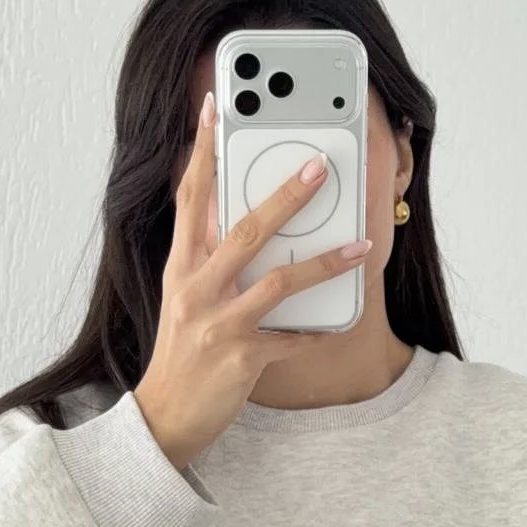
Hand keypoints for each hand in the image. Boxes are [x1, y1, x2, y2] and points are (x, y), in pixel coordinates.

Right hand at [133, 90, 372, 469]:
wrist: (165, 417)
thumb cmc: (180, 353)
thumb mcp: (183, 297)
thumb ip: (205, 257)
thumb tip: (236, 217)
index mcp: (180, 267)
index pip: (189, 197)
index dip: (202, 151)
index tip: (214, 109)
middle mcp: (197, 289)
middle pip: (244, 231)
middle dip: (285, 197)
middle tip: (319, 168)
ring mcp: (220, 325)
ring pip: (278, 283)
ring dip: (324, 263)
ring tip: (360, 246)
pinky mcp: (243, 359)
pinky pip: (292, 339)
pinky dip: (318, 330)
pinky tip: (341, 321)